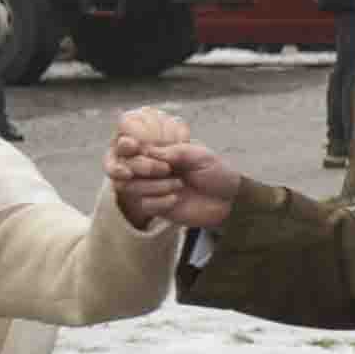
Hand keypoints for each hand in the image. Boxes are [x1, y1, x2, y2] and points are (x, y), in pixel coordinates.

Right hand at [111, 108, 243, 229]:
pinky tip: (176, 200)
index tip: (134, 146)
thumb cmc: (216, 172)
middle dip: (143, 167)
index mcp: (160, 151)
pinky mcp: (156, 206)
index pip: (131, 146)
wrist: (230, 200)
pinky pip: (144, 204)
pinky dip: (159, 202)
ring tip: (178, 185)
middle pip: (125, 167)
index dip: (128, 146)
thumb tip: (145, 149)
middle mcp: (151, 168)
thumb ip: (173, 151)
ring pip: (130, 186)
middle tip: (168, 170)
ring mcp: (152, 187)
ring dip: (153, 186)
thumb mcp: (199, 155)